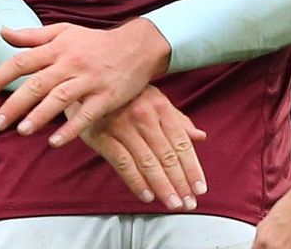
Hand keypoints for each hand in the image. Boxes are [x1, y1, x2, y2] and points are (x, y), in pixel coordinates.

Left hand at [0, 19, 171, 146]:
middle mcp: (71, 63)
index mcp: (57, 48)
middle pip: (38, 84)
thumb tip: (2, 31)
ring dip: (40, 116)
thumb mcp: (63, 32)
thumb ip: (31, 36)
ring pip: (60, 98)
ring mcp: (89, 80)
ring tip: (21, 131)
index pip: (22, 62)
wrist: (136, 47)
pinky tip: (54, 142)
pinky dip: (71, 129)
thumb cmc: (94, 41)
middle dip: (15, 104)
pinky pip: (87, 114)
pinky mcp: (106, 96)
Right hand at [79, 85, 207, 210]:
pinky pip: (123, 164)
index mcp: (160, 107)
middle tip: (188, 203)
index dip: (192, 168)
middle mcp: (144, 116)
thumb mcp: (155, 101)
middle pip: (167, 156)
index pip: (182, 143)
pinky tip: (148, 196)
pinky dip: (136, 182)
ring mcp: (123, 127)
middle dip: (180, 183)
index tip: (200, 188)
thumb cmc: (127, 96)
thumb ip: (178, 121)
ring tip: (173, 203)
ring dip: (162, 187)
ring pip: (148, 163)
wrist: (89, 86)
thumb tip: (200, 137)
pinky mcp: (103, 137)